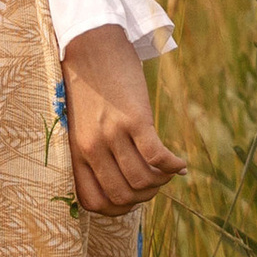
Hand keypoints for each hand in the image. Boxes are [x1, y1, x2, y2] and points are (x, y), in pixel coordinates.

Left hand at [60, 22, 187, 215]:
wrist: (90, 46)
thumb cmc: (88, 88)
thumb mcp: (81, 126)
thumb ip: (95, 153)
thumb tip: (122, 183)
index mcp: (77, 153)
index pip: (93, 202)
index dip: (116, 210)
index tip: (131, 200)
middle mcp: (93, 147)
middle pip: (123, 196)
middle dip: (143, 199)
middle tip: (154, 185)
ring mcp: (113, 134)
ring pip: (143, 181)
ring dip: (161, 183)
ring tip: (166, 172)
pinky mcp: (135, 119)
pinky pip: (157, 157)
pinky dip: (173, 166)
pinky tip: (180, 164)